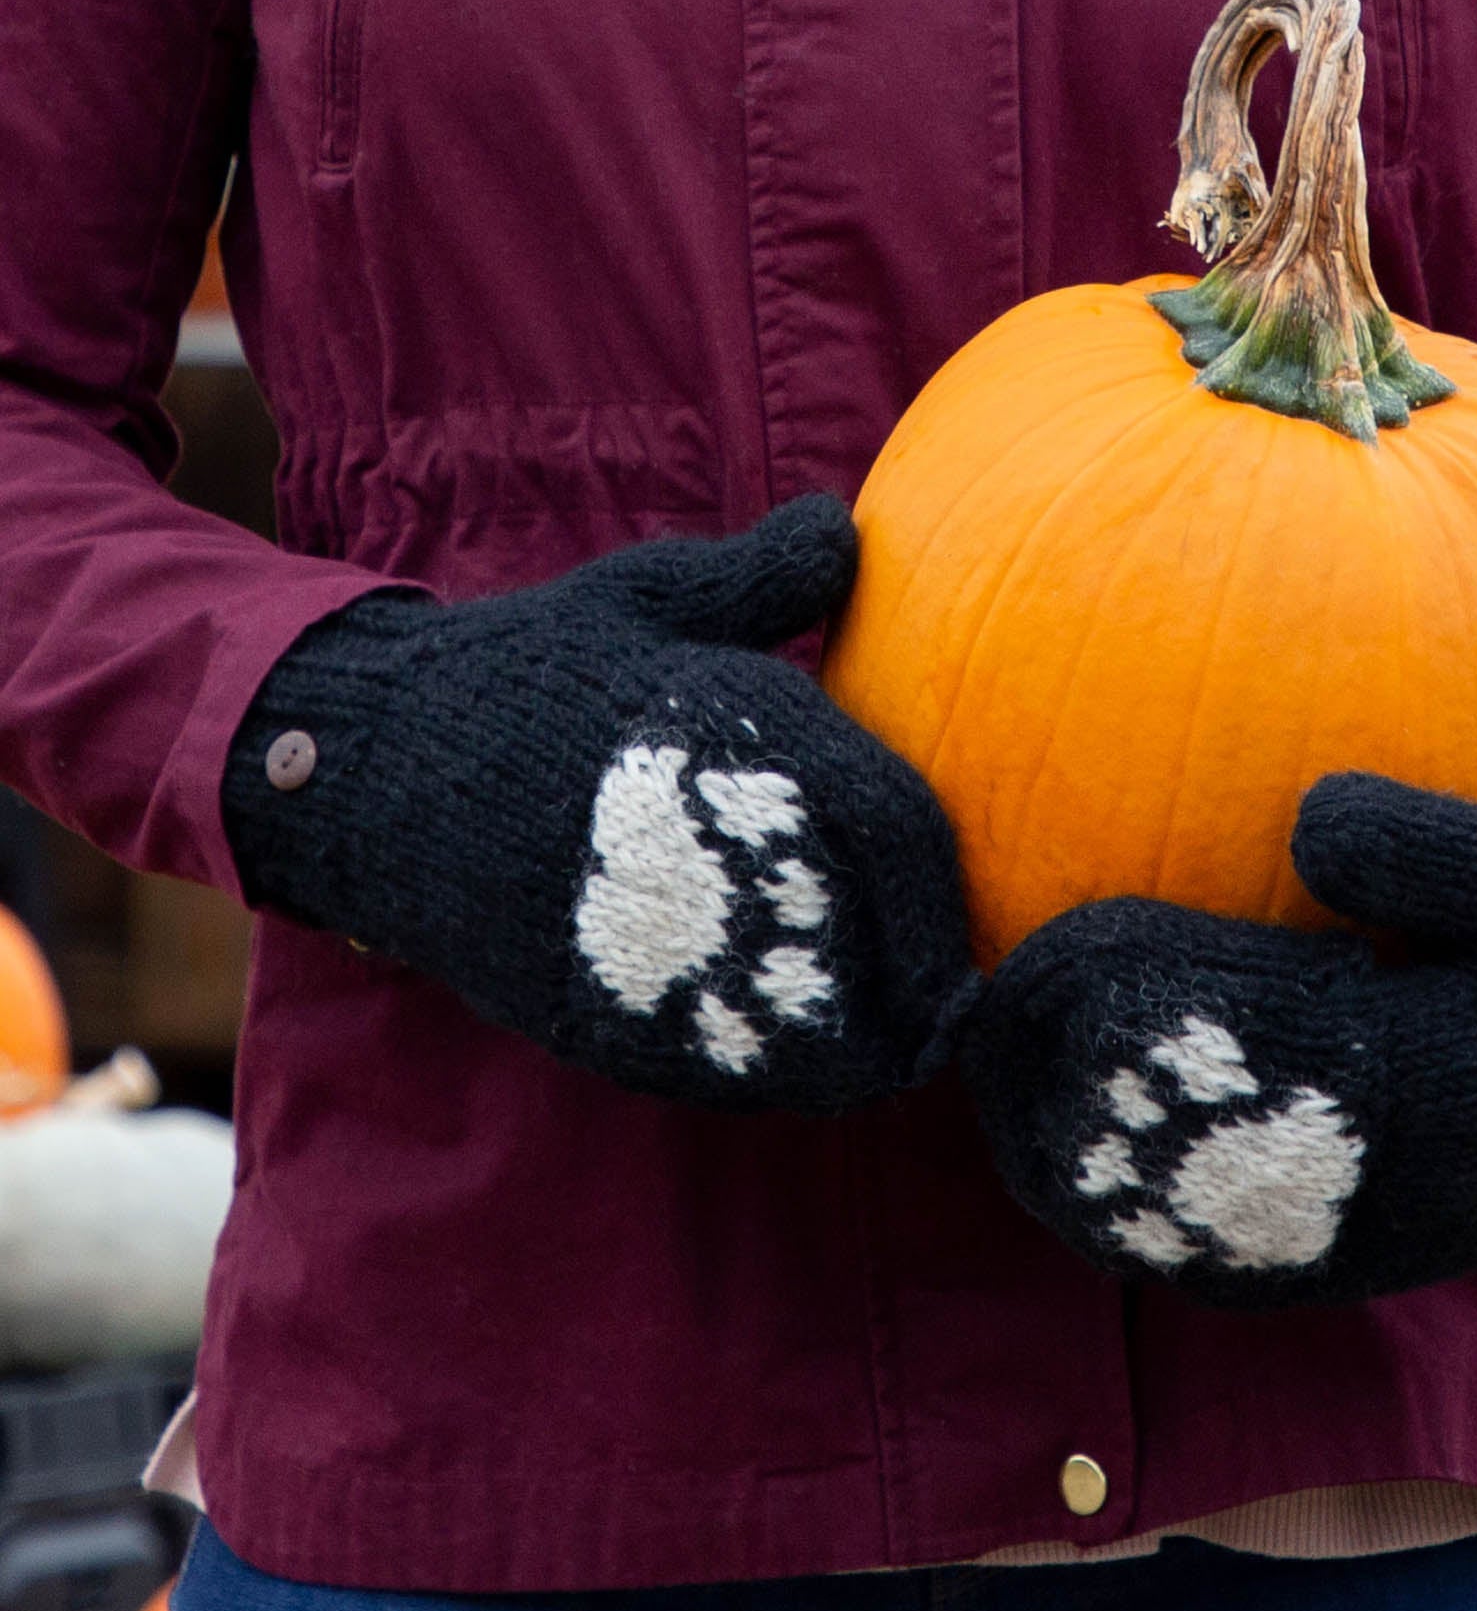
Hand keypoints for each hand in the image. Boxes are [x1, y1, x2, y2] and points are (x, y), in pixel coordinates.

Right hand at [223, 496, 978, 1114]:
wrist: (372, 767)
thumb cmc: (524, 674)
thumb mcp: (642, 600)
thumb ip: (757, 579)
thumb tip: (850, 531)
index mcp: (732, 733)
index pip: (892, 821)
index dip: (945, 886)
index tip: (971, 918)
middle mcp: (706, 843)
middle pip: (867, 936)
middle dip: (924, 979)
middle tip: (954, 1001)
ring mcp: (652, 937)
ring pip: (804, 1025)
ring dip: (871, 1045)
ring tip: (903, 1046)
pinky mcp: (602, 1009)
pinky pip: (722, 1068)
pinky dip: (786, 1079)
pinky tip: (813, 1070)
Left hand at [960, 773, 1476, 1308]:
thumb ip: (1435, 847)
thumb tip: (1308, 814)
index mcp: (1364, 1095)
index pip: (1174, 1043)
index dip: (1087, 983)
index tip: (1038, 932)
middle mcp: (1311, 1201)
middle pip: (1113, 1147)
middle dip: (1029, 1062)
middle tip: (971, 991)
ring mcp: (1290, 1257)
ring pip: (1109, 1217)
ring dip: (1033, 1132)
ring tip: (984, 1046)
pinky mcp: (1282, 1278)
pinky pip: (1143, 1246)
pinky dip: (1077, 1182)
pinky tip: (1039, 1110)